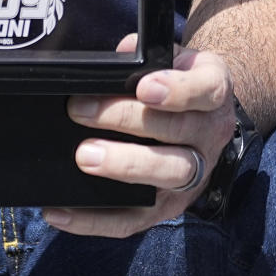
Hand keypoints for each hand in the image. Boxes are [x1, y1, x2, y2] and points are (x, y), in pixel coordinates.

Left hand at [45, 41, 235, 237]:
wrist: (206, 112)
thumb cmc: (179, 77)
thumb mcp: (173, 56)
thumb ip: (144, 56)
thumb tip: (113, 61)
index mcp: (214, 92)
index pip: (205, 91)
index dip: (177, 90)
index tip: (144, 87)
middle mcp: (210, 135)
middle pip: (176, 132)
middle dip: (126, 121)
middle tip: (82, 111)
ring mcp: (195, 175)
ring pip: (166, 175)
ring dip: (122, 166)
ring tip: (84, 157)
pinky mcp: (171, 207)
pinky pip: (136, 219)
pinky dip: (96, 219)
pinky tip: (61, 212)